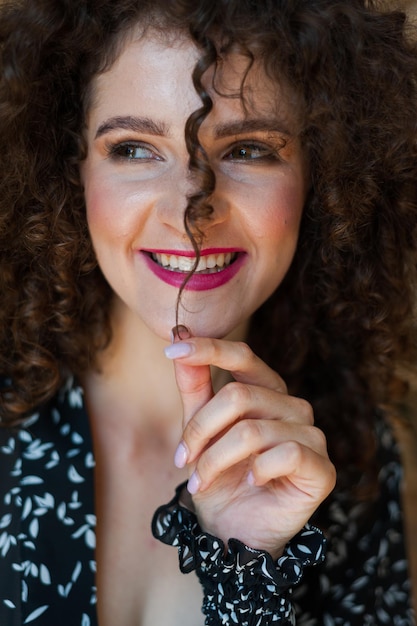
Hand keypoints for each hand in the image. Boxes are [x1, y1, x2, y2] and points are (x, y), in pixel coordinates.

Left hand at [165, 326, 335, 557]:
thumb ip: (195, 386)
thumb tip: (178, 337)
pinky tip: (252, 482)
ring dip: (215, 460)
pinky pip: (284, 454)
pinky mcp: (322, 467)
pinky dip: (258, 470)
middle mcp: (292, 406)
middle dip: (200, 430)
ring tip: (201, 482)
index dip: (209, 349)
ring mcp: (311, 435)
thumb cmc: (220, 478)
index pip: (243, 356)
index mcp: (267, 391)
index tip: (173, 350)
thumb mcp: (199, 430)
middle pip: (238, 396)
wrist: (234, 532)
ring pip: (252, 431)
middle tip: (182, 459)